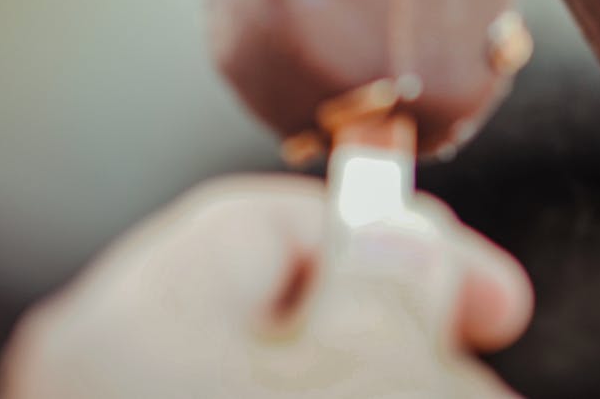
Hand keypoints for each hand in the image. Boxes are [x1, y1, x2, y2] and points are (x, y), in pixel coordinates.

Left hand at [0, 175, 531, 397]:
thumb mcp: (375, 371)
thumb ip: (394, 283)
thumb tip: (403, 237)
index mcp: (132, 320)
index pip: (275, 219)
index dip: (405, 237)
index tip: (495, 294)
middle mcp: (105, 372)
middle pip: (282, 305)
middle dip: (405, 327)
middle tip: (480, 359)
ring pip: (277, 370)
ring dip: (385, 375)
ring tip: (461, 395)